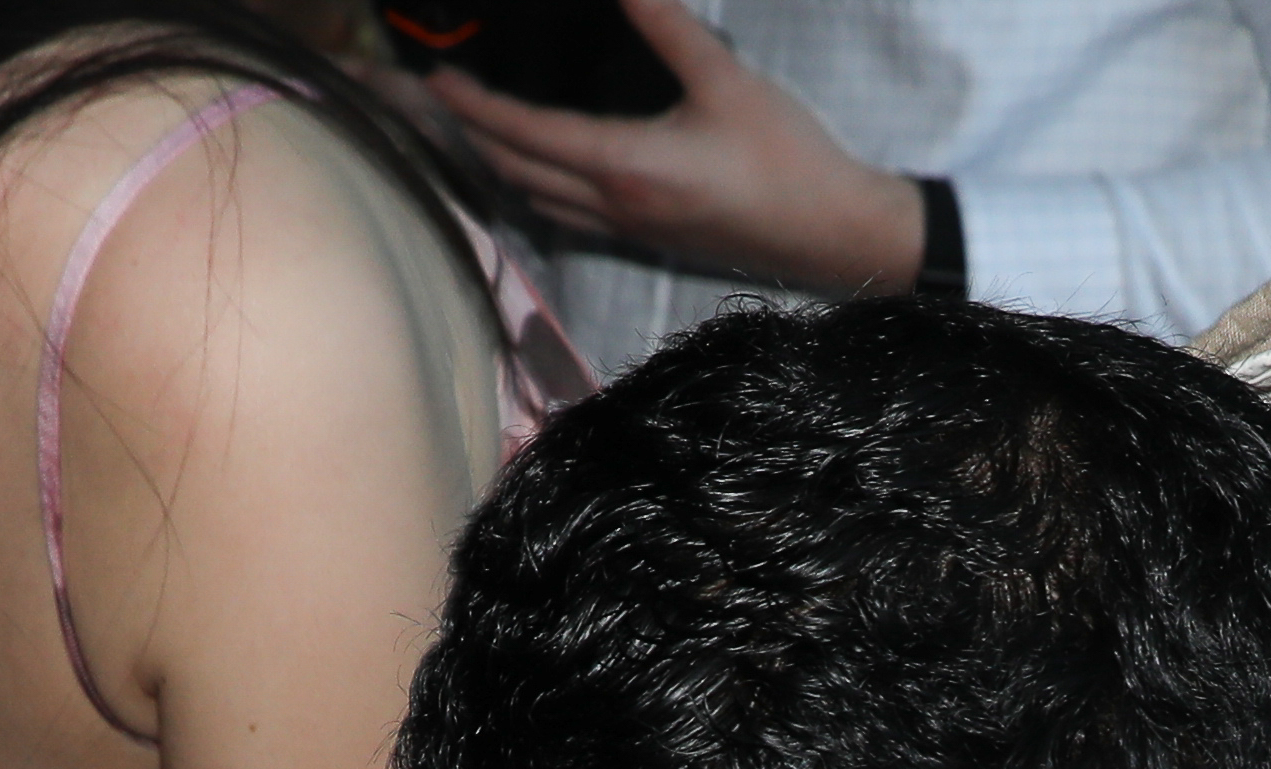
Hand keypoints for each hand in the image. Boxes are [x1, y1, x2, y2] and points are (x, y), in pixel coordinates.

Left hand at [430, 0, 924, 301]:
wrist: (835, 235)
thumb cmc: (787, 160)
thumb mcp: (726, 81)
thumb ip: (668, 27)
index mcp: (624, 167)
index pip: (525, 135)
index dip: (475, 105)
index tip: (439, 76)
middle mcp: (613, 206)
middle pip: (516, 172)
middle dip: (470, 135)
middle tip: (435, 98)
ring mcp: (628, 230)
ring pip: (537, 199)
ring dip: (498, 164)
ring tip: (474, 126)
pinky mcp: (648, 239)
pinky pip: (567, 214)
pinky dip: (534, 186)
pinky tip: (534, 167)